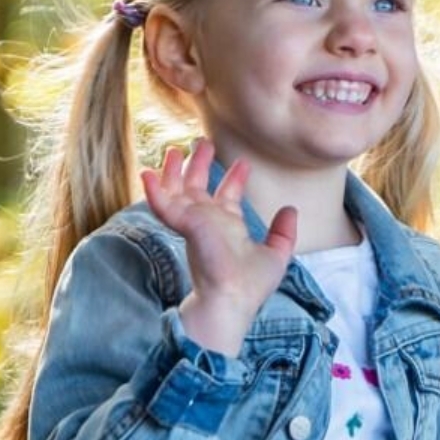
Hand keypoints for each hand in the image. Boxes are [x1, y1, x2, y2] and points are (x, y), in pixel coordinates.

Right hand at [140, 137, 298, 352]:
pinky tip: (147, 174)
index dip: (234, 179)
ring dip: (174, 171)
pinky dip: (154, 191)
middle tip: (203, 142)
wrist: (234, 298)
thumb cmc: (251, 286)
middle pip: (199, 188)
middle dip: (199, 165)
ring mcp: (194, 223)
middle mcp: (209, 222)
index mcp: (228, 227)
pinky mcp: (185, 225)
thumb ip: (283, 232)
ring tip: (173, 150)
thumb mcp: (275, 254)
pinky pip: (165, 206)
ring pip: (178, 191)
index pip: (228, 197)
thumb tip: (291, 210)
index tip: (242, 163)